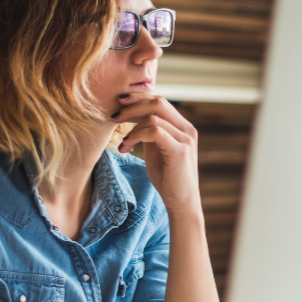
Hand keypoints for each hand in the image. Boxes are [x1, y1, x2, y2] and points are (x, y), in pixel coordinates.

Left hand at [112, 94, 200, 217]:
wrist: (181, 203)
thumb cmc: (168, 178)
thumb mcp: (157, 150)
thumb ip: (150, 132)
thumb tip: (133, 116)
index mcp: (182, 126)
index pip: (160, 101)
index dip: (138, 98)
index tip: (119, 104)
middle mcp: (187, 129)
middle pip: (158, 102)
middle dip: (132, 106)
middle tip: (114, 116)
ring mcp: (185, 139)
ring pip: (154, 116)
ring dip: (131, 127)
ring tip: (122, 142)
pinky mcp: (180, 151)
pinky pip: (155, 131)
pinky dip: (136, 136)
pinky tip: (127, 147)